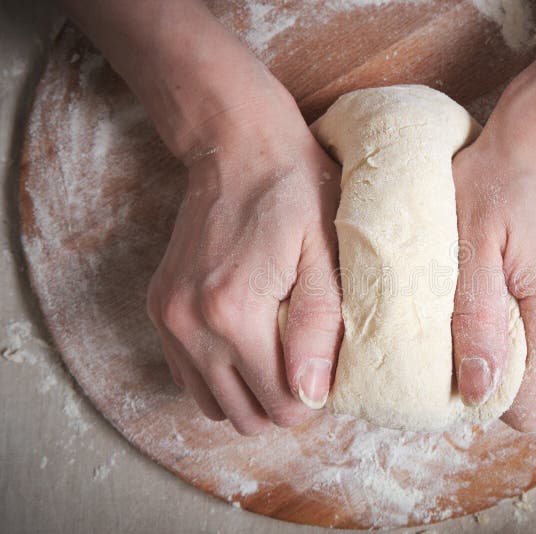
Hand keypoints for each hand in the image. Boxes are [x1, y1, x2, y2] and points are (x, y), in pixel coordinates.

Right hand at [146, 90, 342, 433]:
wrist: (237, 145)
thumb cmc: (295, 192)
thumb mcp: (324, 252)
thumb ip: (318, 326)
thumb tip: (312, 397)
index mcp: (234, 314)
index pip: (279, 405)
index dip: (310, 398)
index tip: (325, 369)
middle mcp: (190, 324)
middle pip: (242, 416)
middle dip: (280, 402)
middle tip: (304, 363)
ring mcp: (168, 318)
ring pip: (211, 403)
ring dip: (247, 392)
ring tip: (275, 353)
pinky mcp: (159, 308)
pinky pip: (187, 375)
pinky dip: (218, 374)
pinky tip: (245, 342)